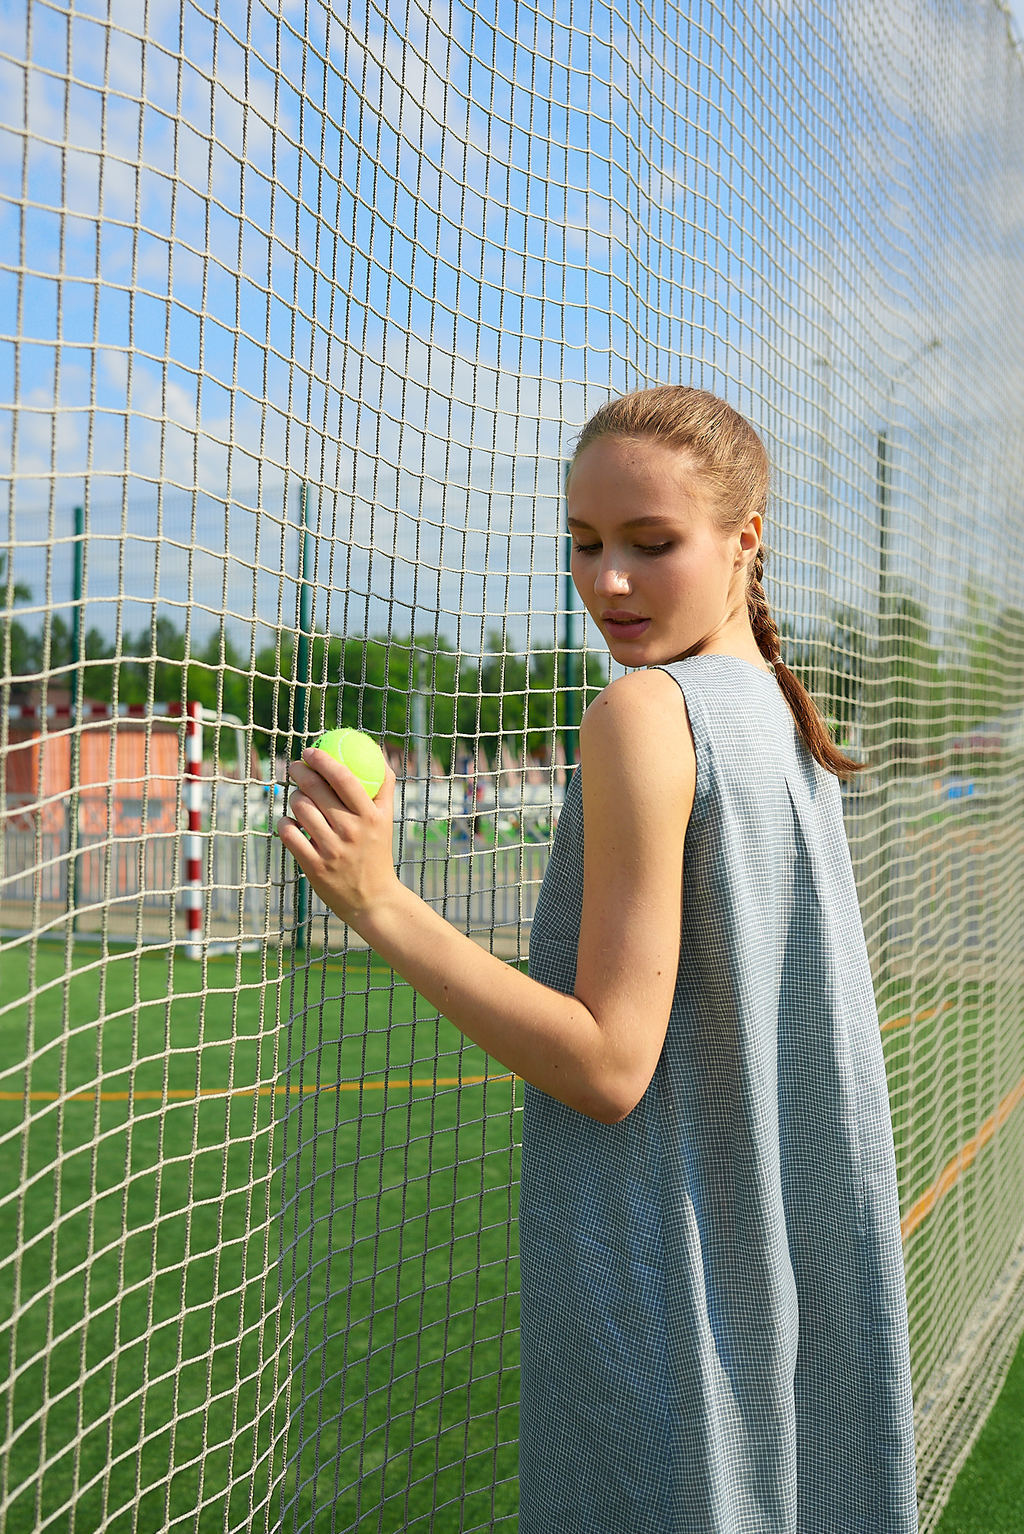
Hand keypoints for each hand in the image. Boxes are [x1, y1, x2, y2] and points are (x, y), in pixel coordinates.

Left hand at [276, 747, 400, 928]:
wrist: (373, 899)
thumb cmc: (377, 852)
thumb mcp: (387, 819)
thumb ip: (384, 786)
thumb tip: (376, 752)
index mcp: (369, 816)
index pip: (343, 777)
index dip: (323, 760)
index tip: (311, 751)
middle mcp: (351, 831)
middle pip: (315, 789)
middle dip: (300, 772)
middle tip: (296, 767)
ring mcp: (331, 850)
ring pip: (300, 808)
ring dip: (294, 797)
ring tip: (298, 797)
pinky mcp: (314, 867)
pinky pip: (289, 834)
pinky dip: (285, 823)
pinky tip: (290, 822)